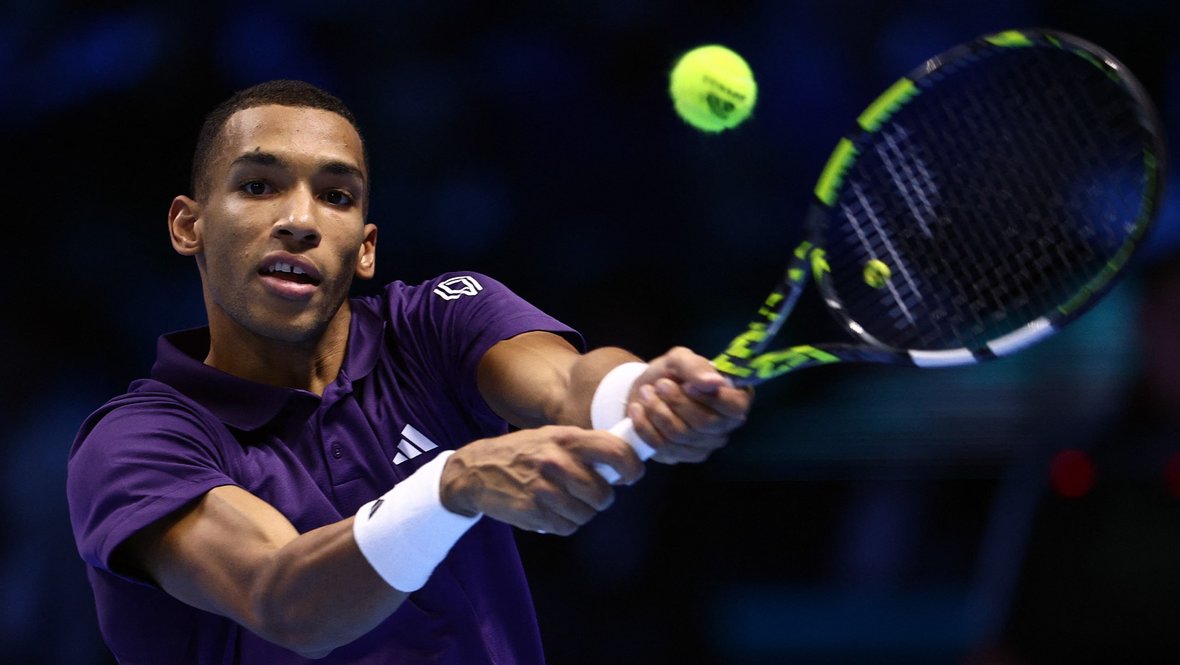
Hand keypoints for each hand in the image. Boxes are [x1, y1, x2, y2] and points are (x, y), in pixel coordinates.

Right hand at [439, 426, 644, 534]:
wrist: (476, 470)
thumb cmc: (522, 453)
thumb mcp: (552, 437)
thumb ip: (585, 447)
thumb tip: (622, 465)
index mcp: (566, 438)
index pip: (616, 451)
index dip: (632, 467)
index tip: (630, 476)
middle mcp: (556, 461)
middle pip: (603, 494)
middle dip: (601, 499)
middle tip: (591, 495)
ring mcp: (543, 488)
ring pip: (586, 514)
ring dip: (581, 513)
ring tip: (565, 502)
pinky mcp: (531, 511)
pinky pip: (566, 527)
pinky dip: (563, 524)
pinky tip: (550, 511)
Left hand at [628, 347, 751, 463]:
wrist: (646, 390)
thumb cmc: (671, 374)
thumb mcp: (680, 360)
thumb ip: (696, 367)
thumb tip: (715, 382)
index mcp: (734, 400)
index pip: (734, 407)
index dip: (711, 398)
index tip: (687, 385)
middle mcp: (724, 427)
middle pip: (705, 423)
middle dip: (677, 402)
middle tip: (659, 385)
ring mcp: (703, 446)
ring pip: (680, 435)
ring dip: (658, 411)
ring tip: (646, 392)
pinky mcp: (680, 456)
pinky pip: (662, 447)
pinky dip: (645, 426)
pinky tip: (638, 410)